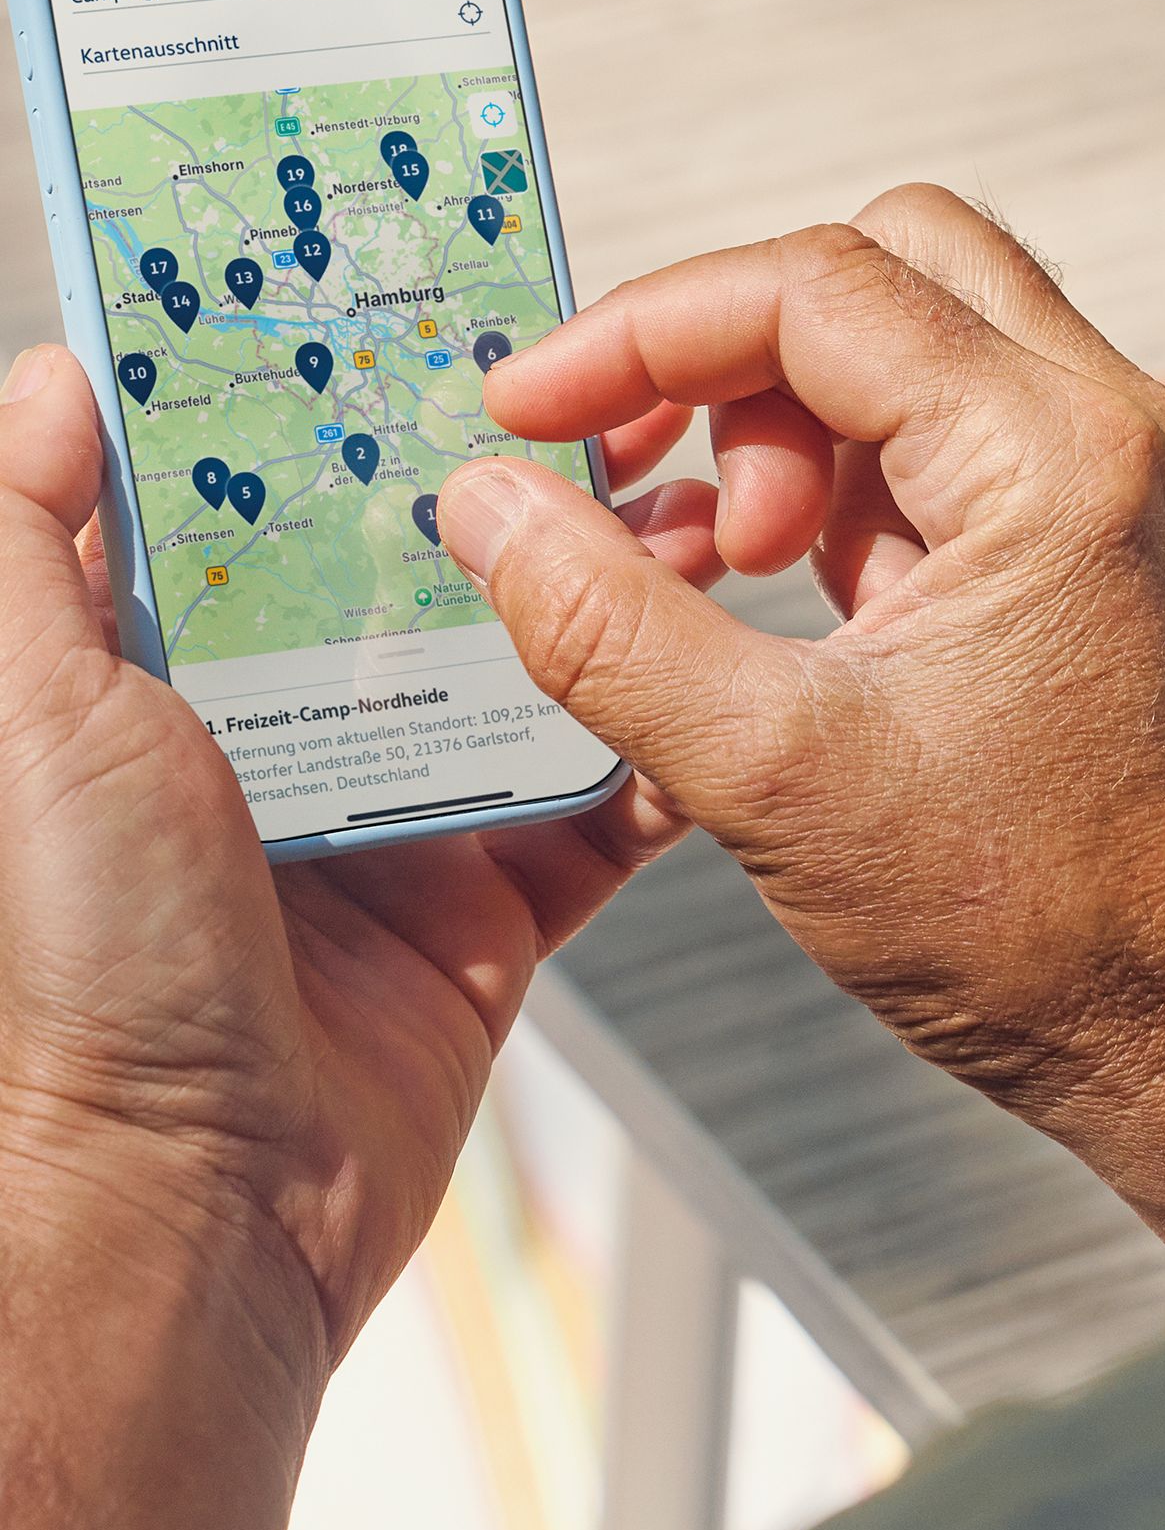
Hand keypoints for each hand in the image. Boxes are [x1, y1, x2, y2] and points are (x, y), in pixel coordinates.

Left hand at [0, 344, 711, 1389]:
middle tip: (621, 407)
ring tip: (706, 517)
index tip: (435, 322)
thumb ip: (25, 543)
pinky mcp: (503, 902)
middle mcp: (301, 732)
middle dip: (528, 490)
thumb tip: (62, 376)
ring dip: (626, 594)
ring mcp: (411, 816)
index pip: (279, 506)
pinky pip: (609, 806)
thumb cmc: (90, 968)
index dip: (352, 412)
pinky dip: (671, 746)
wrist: (201, 1206)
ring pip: (542, 668)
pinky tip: (730, 674)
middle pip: (436, 572)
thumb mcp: (29, 718)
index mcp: (180, 677)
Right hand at [438, 192, 1164, 1276]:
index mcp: (1062, 459)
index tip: (531, 411)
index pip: (819, 286)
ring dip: (810, 418)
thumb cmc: (1027, 929)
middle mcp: (1135, 432)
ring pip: (949, 338)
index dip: (644, 330)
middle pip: (900, 262)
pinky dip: (886, 475)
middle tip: (659, 482)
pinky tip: (828, 601)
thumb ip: (604, 624)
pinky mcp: (1157, 535)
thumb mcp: (770, 779)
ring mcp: (1161, 478)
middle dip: (741, 347)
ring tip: (745, 570)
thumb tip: (484, 499)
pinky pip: (998, 430)